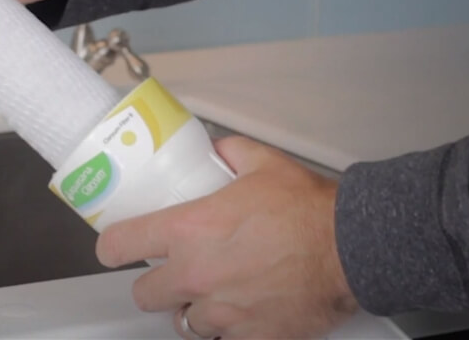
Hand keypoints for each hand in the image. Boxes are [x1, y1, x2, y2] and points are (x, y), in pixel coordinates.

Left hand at [96, 136, 357, 339]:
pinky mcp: (251, 337)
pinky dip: (228, 331)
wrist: (355, 248)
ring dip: (192, 310)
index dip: (113, 246)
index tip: (117, 247)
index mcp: (187, 231)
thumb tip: (215, 147)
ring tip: (212, 295)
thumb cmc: (307, 208)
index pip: (119, 245)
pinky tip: (242, 314)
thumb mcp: (261, 163)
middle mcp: (195, 276)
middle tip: (173, 273)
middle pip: (144, 294)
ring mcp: (222, 312)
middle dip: (155, 284)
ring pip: (182, 323)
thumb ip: (228, 153)